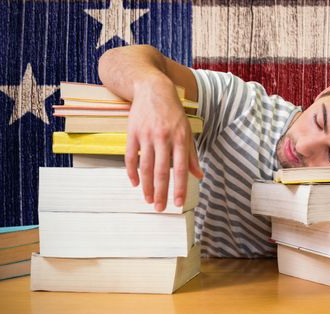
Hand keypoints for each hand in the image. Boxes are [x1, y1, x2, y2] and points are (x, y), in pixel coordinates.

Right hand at [126, 75, 202, 210]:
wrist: (153, 89)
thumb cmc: (173, 113)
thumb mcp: (187, 131)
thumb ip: (192, 155)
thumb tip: (199, 176)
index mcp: (180, 138)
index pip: (181, 168)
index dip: (180, 187)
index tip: (178, 203)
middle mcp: (164, 138)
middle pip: (162, 171)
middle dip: (161, 192)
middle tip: (160, 208)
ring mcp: (147, 135)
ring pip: (146, 167)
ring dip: (147, 186)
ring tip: (148, 200)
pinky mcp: (132, 133)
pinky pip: (130, 157)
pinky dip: (132, 172)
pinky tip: (135, 183)